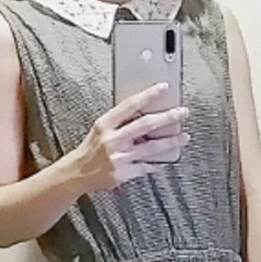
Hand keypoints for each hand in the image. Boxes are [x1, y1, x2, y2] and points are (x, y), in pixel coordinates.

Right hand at [71, 82, 189, 193]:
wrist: (76, 173)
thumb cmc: (90, 150)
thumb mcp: (100, 129)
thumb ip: (120, 122)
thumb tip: (145, 113)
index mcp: (105, 124)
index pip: (130, 105)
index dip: (148, 95)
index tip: (164, 87)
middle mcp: (112, 140)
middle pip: (146, 125)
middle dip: (167, 118)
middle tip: (182, 112)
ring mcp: (119, 157)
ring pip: (151, 148)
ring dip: (171, 142)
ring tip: (184, 137)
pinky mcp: (124, 173)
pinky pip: (147, 167)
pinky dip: (158, 163)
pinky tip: (167, 160)